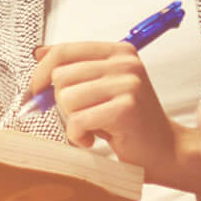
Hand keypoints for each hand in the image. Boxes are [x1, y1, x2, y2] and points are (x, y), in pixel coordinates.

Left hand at [31, 40, 187, 183]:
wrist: (164, 150)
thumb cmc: (128, 122)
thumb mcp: (100, 87)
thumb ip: (74, 68)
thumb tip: (39, 53)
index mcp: (118, 52)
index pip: (64, 51)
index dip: (42, 72)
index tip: (37, 89)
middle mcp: (125, 63)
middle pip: (61, 76)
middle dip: (63, 103)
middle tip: (84, 115)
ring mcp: (128, 84)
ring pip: (66, 98)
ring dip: (72, 120)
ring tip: (93, 126)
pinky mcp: (126, 108)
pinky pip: (77, 120)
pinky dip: (78, 135)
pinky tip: (94, 138)